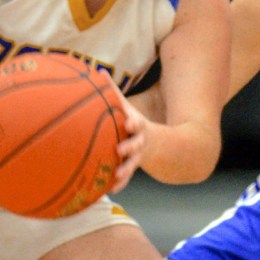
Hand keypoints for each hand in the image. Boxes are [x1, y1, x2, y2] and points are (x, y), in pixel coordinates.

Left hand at [102, 72, 146, 192]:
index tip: (129, 123)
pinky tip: (111, 189)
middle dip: (130, 146)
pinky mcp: (134, 167)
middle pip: (136, 144)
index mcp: (137, 125)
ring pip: (133, 163)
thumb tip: (97, 70)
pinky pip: (128, 177)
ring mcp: (138, 156)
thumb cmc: (135, 122)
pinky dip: (121, 183)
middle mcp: (139, 140)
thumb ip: (114, 92)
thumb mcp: (128, 106)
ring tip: (116, 175)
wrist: (161, 145)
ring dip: (125, 170)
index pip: (137, 122)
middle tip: (119, 149)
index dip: (133, 122)